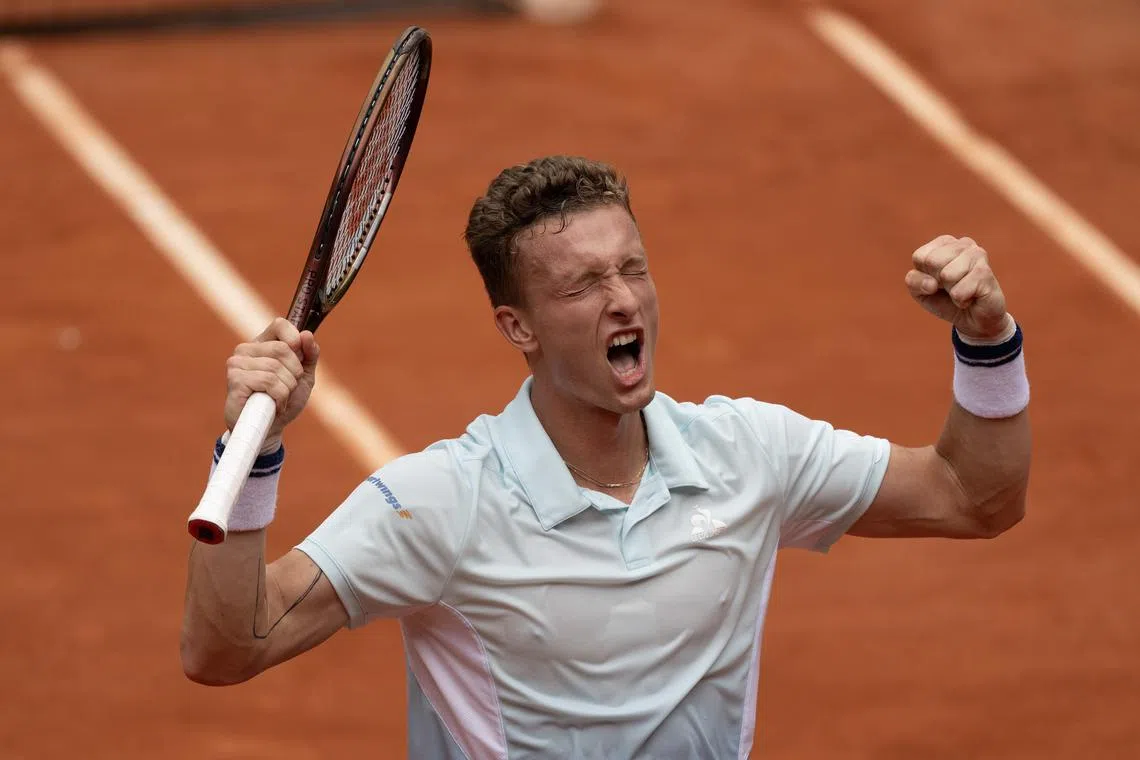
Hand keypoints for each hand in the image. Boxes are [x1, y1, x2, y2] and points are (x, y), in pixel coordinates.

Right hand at [223, 318, 319, 451]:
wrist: (269, 429)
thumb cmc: (283, 401)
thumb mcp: (303, 377)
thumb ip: (309, 355)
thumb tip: (307, 334)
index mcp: (262, 344)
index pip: (280, 324)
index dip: (295, 340)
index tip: (299, 360)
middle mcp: (246, 349)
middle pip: (283, 349)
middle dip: (295, 373)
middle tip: (288, 389)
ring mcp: (237, 363)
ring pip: (277, 368)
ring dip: (287, 389)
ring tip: (280, 399)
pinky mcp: (235, 380)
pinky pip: (269, 382)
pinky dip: (280, 397)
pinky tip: (273, 405)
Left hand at [905, 235, 1010, 340]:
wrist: (974, 319)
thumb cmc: (946, 299)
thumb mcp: (920, 291)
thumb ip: (914, 281)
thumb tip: (932, 283)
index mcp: (945, 242)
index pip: (919, 257)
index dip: (924, 276)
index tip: (937, 281)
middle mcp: (963, 243)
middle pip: (932, 261)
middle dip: (938, 282)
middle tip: (951, 286)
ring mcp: (977, 255)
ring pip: (946, 275)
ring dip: (951, 291)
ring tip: (962, 290)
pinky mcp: (985, 273)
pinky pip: (958, 292)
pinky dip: (960, 301)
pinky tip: (972, 297)